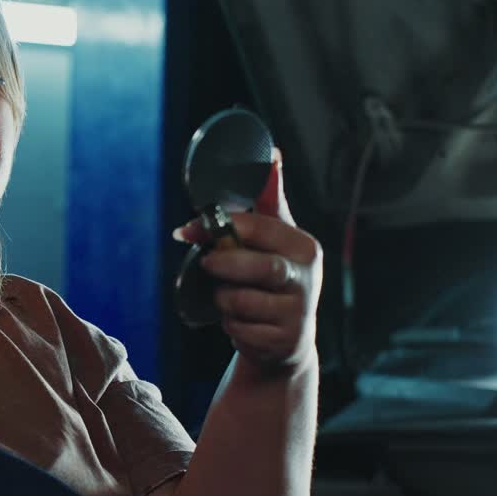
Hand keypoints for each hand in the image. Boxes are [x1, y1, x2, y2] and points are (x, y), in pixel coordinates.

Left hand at [173, 149, 321, 367]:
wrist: (287, 338)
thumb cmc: (275, 278)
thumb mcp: (277, 237)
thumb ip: (270, 199)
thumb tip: (271, 154)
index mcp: (304, 247)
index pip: (261, 228)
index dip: (221, 226)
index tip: (188, 229)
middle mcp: (308, 279)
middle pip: (258, 267)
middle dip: (223, 266)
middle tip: (207, 264)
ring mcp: (298, 312)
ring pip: (242, 301)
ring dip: (223, 298)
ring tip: (228, 295)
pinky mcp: (284, 341)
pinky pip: (240, 329)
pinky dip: (230, 325)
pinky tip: (240, 321)